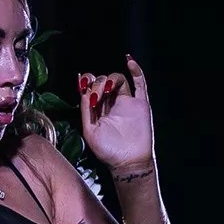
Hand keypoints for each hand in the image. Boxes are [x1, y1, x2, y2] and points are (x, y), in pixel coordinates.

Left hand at [77, 55, 154, 169]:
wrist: (128, 162)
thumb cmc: (108, 151)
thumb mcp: (89, 131)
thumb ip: (86, 110)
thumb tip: (84, 90)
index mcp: (98, 110)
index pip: (91, 89)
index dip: (87, 83)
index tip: (82, 83)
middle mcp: (112, 104)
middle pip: (103, 82)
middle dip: (97, 84)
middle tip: (96, 95)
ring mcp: (127, 103)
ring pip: (119, 80)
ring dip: (110, 79)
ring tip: (107, 88)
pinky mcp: (141, 104)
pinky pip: (140, 84)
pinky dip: (136, 70)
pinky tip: (129, 62)